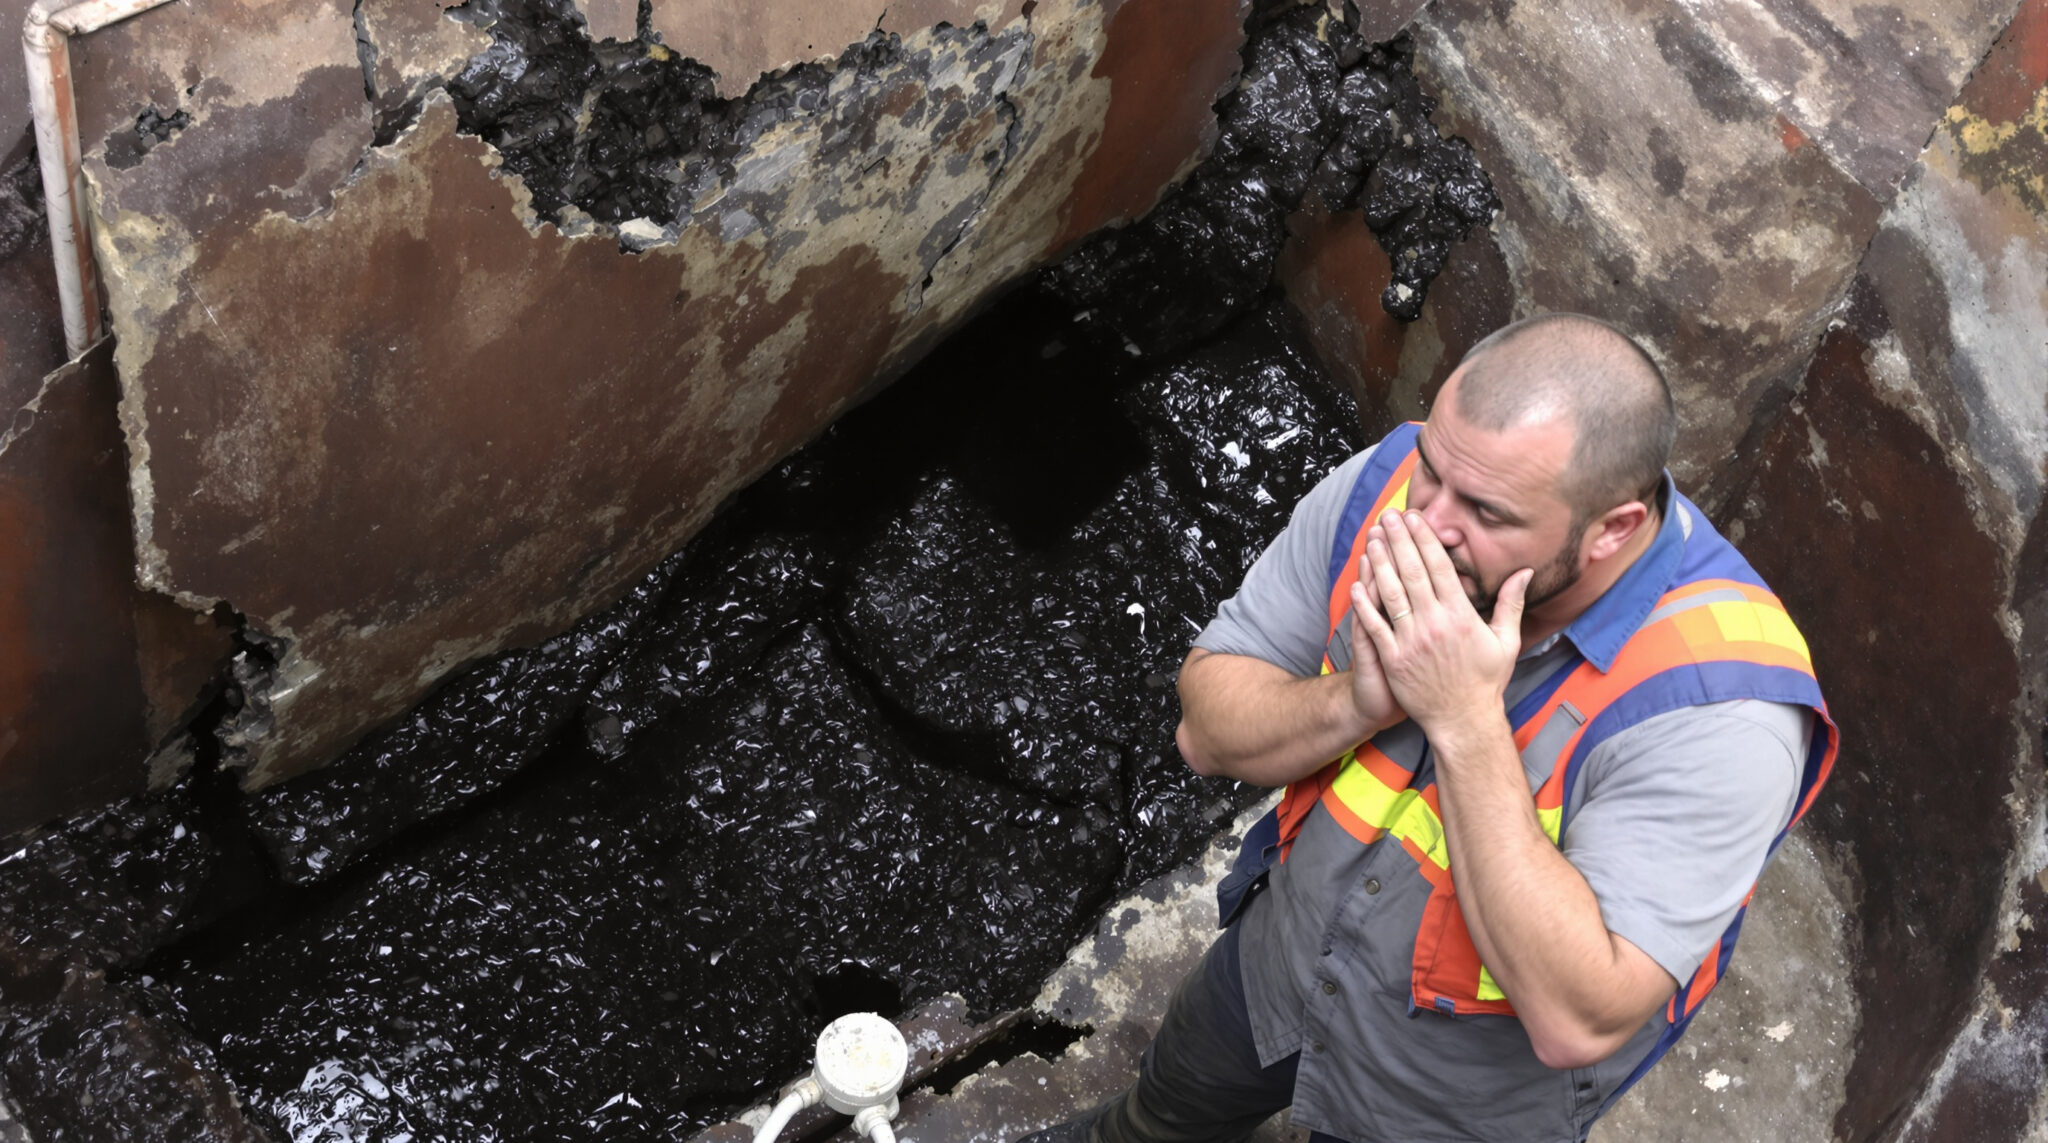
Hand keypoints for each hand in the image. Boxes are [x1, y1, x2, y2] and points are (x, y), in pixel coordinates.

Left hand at [1353, 510, 1530, 737]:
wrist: (1463, 720)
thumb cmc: (1486, 681)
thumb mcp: (1506, 641)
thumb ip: (1512, 603)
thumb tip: (1524, 571)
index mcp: (1461, 615)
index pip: (1439, 567)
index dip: (1424, 539)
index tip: (1415, 518)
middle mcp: (1434, 624)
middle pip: (1412, 572)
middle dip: (1398, 540)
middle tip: (1388, 517)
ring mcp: (1411, 641)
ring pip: (1391, 593)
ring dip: (1379, 563)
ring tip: (1371, 538)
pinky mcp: (1394, 659)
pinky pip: (1375, 626)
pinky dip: (1365, 604)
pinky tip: (1358, 583)